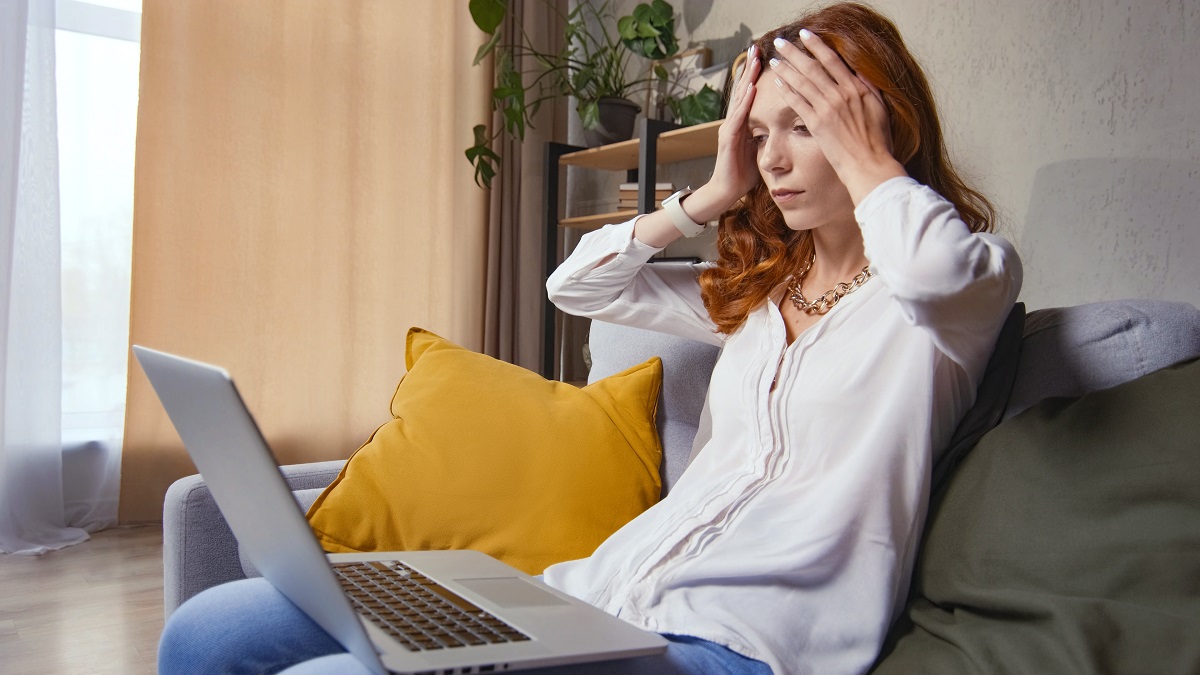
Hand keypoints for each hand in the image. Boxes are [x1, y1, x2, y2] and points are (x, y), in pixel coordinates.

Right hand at [690, 45, 764, 218]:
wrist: (725, 192)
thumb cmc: (742, 174)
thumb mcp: (758, 150)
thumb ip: (765, 136)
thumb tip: (781, 128)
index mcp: (742, 124)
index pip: (750, 95)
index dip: (756, 76)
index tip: (765, 57)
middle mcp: (733, 122)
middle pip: (743, 90)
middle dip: (750, 69)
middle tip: (756, 48)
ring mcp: (728, 129)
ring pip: (740, 99)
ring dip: (748, 79)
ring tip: (755, 61)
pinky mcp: (728, 139)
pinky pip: (738, 117)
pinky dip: (745, 102)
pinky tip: (752, 89)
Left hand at [768, 30, 905, 203]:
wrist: (869, 164)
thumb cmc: (877, 141)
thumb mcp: (879, 108)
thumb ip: (868, 88)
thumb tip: (859, 72)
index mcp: (857, 88)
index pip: (832, 60)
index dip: (816, 45)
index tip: (805, 35)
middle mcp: (841, 94)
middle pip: (813, 67)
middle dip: (794, 52)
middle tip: (781, 42)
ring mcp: (828, 108)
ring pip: (802, 82)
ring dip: (786, 69)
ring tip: (774, 60)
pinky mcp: (817, 124)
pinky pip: (798, 103)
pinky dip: (787, 90)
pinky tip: (777, 82)